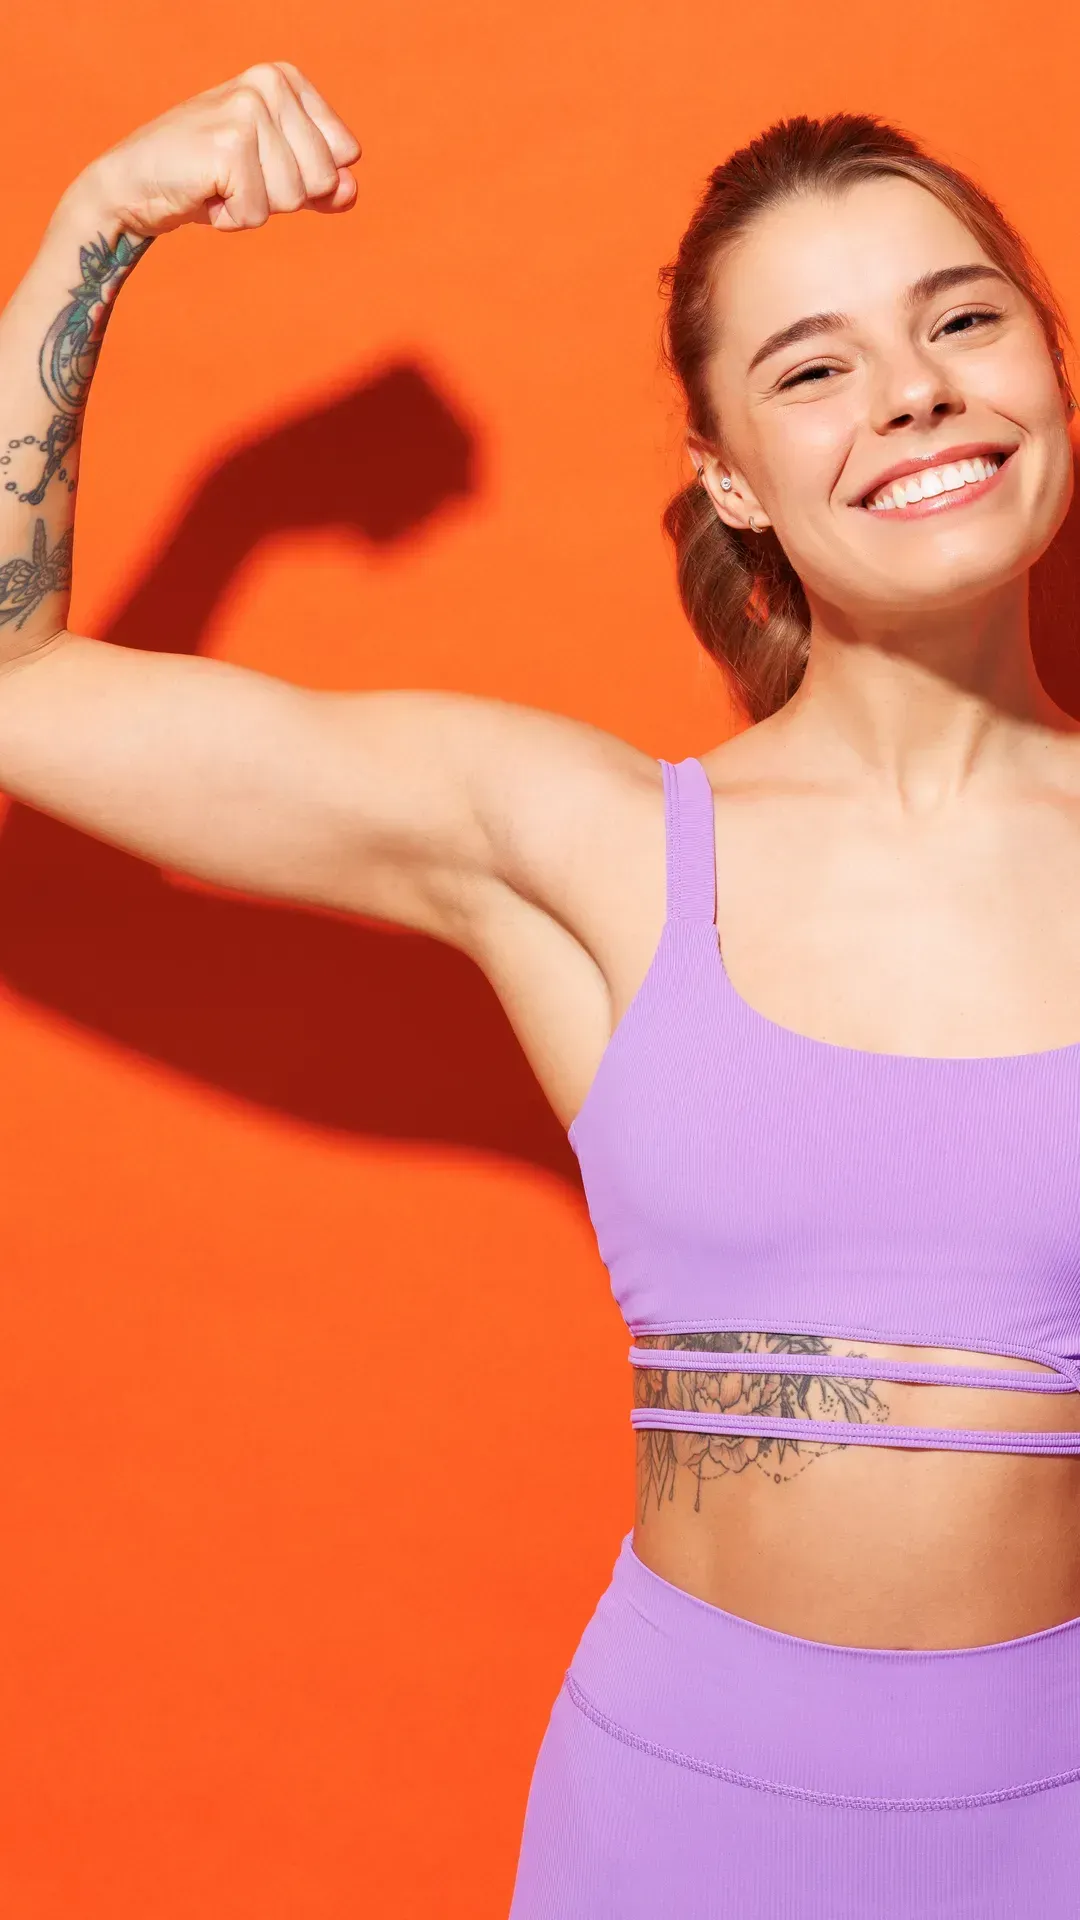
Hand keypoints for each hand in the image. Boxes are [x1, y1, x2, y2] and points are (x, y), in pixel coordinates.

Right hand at [66, 61, 360, 238]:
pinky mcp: (229, 147)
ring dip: (254, 207)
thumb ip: (321, 182)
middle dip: (281, 195)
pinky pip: (258, 214)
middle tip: (236, 177)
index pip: (344, 153)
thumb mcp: (273, 173)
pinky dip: (231, 218)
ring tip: (218, 183)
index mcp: (285, 78)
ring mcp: (248, 112)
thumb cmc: (205, 177)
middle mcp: (269, 84)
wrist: (133, 185)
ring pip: (292, 199)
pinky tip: (204, 194)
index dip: (305, 177)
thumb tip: (351, 189)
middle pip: (322, 179)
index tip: (262, 163)